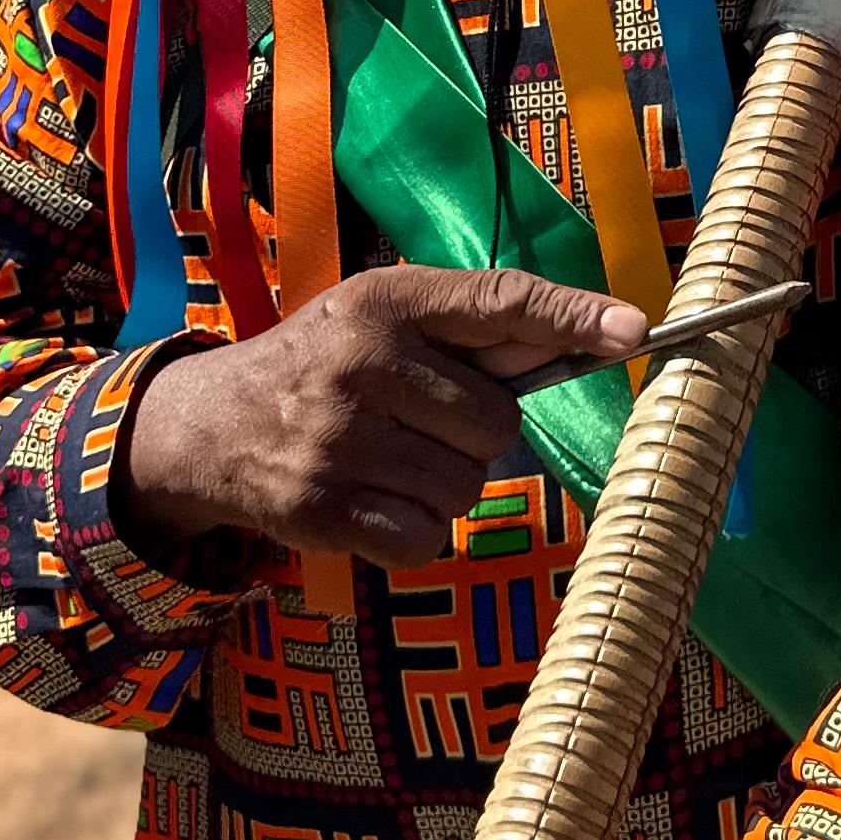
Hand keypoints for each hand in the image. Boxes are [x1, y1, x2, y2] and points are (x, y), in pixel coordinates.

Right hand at [115, 265, 647, 565]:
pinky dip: (412, 531)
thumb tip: (593, 333)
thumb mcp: (384, 320)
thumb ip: (478, 329)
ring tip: (391, 461)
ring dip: (445, 486)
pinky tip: (371, 501)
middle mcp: (362, 363)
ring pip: (466, 486)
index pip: (497, 301)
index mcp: (385, 302)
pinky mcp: (321, 508)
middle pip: (497, 423)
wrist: (207, 427)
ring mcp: (338, 438)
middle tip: (420, 425)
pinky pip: (425, 538)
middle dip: (476, 435)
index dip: (571, 316)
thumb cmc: (324, 366)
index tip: (634, 330)